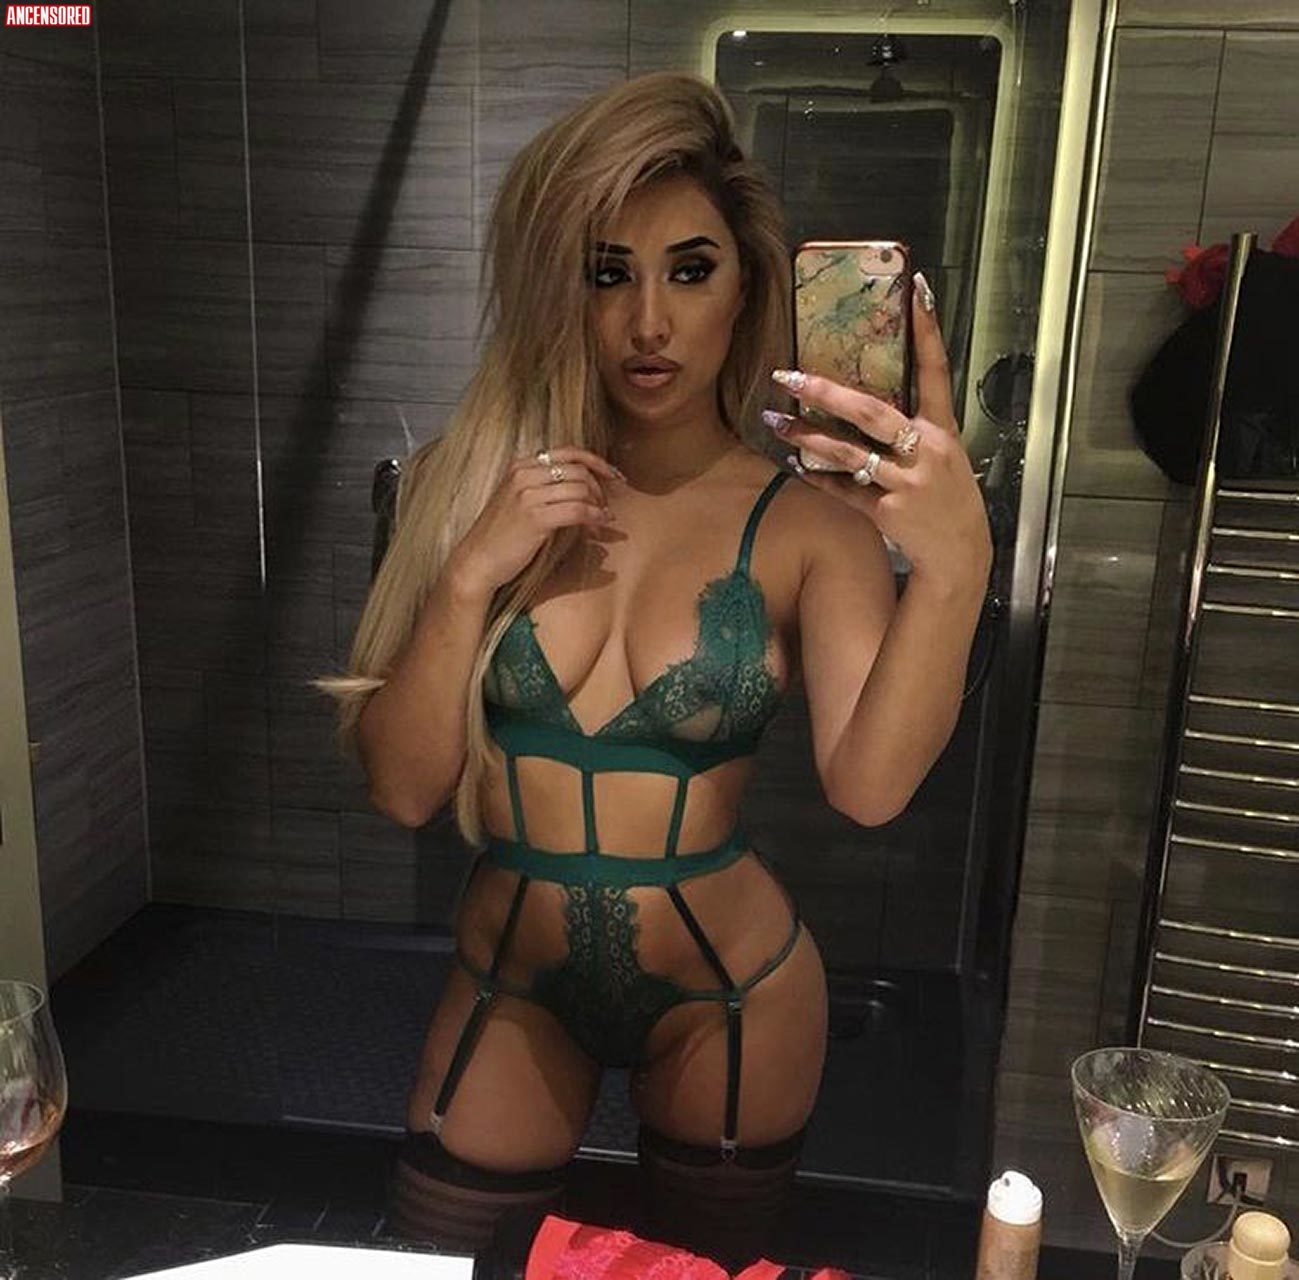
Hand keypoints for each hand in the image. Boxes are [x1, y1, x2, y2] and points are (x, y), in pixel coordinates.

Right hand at [447, 447, 622, 597]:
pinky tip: (599, 526)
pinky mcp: (535, 518)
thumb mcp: (519, 500)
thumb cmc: (501, 535)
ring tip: (602, 520)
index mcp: (521, 465)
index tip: (614, 475)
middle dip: (600, 488)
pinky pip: (578, 511)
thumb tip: (584, 487)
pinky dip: (594, 518)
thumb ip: (544, 487)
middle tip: (606, 506)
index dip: (597, 461)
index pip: (569, 452)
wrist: (477, 560)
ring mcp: (528, 495)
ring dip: (598, 506)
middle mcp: (524, 474)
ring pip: (581, 489)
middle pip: (579, 470)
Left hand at [764, 273, 991, 591]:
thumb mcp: (942, 455)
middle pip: (871, 412)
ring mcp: (907, 483)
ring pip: (848, 453)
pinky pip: (842, 489)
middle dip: (826, 392)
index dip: (927, 332)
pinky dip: (816, 476)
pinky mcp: (888, 512)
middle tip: (789, 376)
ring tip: (775, 420)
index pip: (936, 371)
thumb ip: (912, 426)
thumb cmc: (946, 499)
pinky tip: (791, 463)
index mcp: (943, 430)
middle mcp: (927, 450)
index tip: (917, 290)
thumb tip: (865, 395)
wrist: (960, 554)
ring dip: (806, 437)